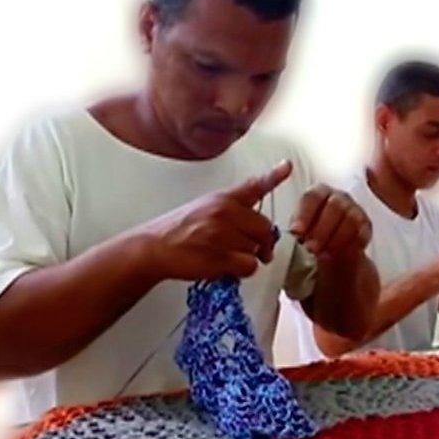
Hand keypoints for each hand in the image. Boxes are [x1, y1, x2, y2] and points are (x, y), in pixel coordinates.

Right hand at [134, 160, 292, 279]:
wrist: (152, 247)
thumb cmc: (177, 230)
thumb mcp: (203, 207)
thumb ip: (231, 210)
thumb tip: (259, 227)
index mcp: (222, 198)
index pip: (253, 185)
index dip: (274, 176)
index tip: (287, 166)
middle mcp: (224, 212)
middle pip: (265, 228)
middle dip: (262, 242)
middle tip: (253, 250)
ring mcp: (222, 234)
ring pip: (257, 249)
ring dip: (247, 258)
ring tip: (225, 256)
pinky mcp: (220, 256)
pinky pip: (249, 267)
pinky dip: (241, 272)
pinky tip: (224, 267)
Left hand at [289, 184, 370, 259]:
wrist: (331, 245)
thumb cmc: (313, 231)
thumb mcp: (300, 227)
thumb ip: (298, 227)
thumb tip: (295, 231)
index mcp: (319, 192)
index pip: (312, 197)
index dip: (304, 214)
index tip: (296, 232)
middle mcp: (339, 197)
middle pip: (334, 207)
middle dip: (321, 230)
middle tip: (310, 248)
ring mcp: (355, 209)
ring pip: (350, 220)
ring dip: (335, 239)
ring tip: (322, 254)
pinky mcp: (366, 225)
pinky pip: (361, 233)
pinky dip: (348, 245)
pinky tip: (337, 253)